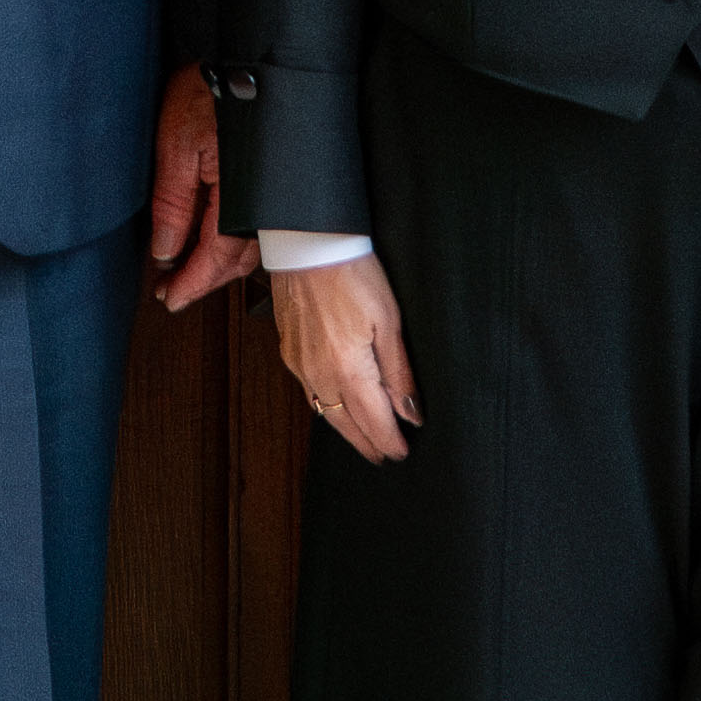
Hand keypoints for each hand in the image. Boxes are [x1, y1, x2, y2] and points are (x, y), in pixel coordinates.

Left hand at [144, 65, 255, 310]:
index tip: (170, 298)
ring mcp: (269, 193)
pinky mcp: (269, 182)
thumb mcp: (176, 146)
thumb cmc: (210, 89)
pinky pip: (255, 226)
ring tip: (186, 272)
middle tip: (171, 291)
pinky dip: (232, 243)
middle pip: (235, 262)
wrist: (245, 57)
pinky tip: (212, 242)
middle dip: (203, 281)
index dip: (191, 283)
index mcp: (237, 197)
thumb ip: (172, 204)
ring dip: (218, 266)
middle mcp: (261, 202)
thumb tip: (165, 249)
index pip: (214, 258)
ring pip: (248, 248)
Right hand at [270, 252, 419, 465]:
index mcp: (349, 369)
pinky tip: (334, 405)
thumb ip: (399, 372)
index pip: (373, 421)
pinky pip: (308, 392)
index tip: (401, 452)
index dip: (389, 441)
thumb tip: (411, 411)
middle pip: (346, 424)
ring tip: (363, 438)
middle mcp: (319, 374)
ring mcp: (300, 364)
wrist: (307, 245)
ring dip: (345, 429)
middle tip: (384, 455)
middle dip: (367, 443)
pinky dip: (325, 406)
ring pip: (324, 411)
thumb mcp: (389, 322)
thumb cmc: (352, 274)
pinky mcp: (288, 351)